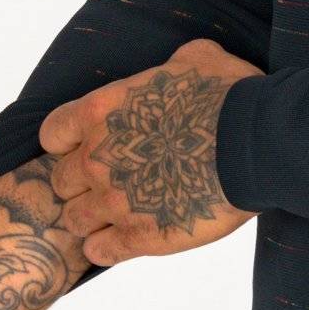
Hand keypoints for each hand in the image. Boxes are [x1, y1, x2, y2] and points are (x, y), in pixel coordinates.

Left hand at [38, 37, 260, 266]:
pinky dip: (105, 248)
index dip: (69, 141)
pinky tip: (122, 239)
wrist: (255, 142)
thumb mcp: (198, 57)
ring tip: (116, 214)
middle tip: (110, 180)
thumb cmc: (229, 96)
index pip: (52, 134)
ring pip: (74, 220)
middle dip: (80, 181)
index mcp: (101, 112)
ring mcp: (115, 202)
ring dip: (91, 217)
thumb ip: (173, 64)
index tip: (89, 144)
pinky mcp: (140, 237)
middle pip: (61, 181)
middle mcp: (97, 158)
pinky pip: (100, 252)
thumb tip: (178, 67)